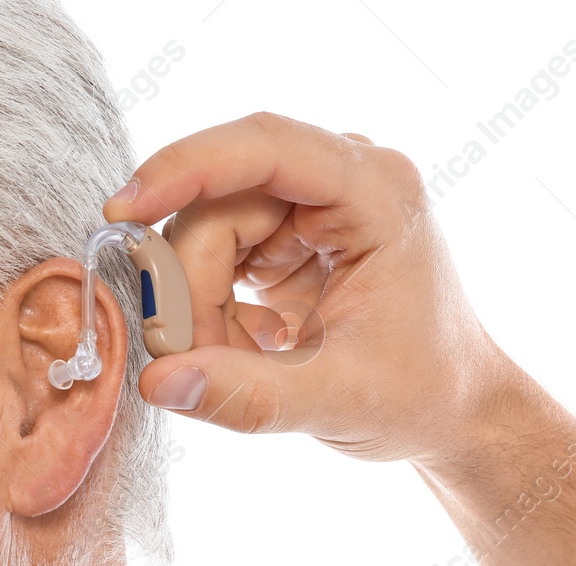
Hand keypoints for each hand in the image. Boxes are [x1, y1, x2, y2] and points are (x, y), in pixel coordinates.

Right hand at [103, 111, 517, 469]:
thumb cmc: (419, 395)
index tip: (123, 209)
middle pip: (219, 203)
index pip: (266, 147)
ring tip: (247, 362)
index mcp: (377, 193)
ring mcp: (311, 203)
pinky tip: (257, 346)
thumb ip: (246, 396)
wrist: (452, 409)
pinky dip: (214, 311)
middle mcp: (343, 179)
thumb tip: (156, 381)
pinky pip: (212, 256)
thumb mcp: (336, 403)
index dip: (186, 169)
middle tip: (195, 361)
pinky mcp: (286, 233)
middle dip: (193, 286)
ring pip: (204, 231)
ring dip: (201, 306)